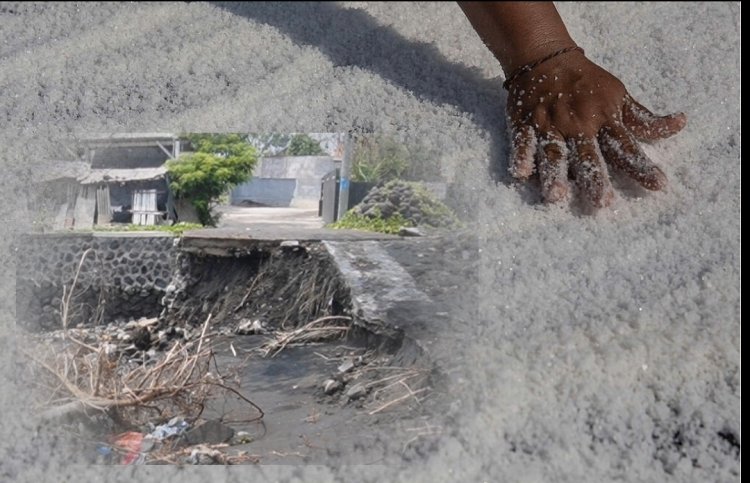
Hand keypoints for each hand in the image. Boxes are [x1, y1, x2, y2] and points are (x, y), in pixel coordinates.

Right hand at [506, 50, 686, 206]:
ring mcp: (549, 125)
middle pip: (587, 155)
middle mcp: (577, 124)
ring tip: (556, 196)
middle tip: (601, 202)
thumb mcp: (618, 95)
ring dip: (554, 174)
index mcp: (603, 118)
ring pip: (553, 153)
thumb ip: (643, 119)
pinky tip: (521, 174)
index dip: (641, 165)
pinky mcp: (524, 124)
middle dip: (594, 178)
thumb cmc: (586, 82)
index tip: (658, 185)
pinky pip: (522, 142)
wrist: (544, 57)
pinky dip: (521, 157)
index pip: (625, 146)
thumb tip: (680, 124)